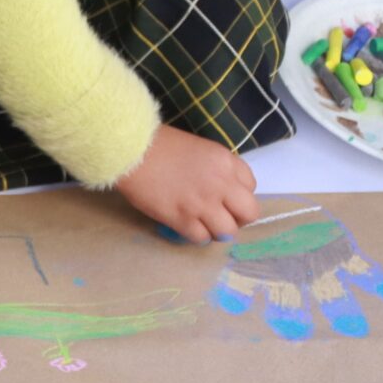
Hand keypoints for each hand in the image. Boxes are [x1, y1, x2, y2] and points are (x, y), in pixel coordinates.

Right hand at [113, 125, 258, 243]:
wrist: (132, 151)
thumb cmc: (162, 144)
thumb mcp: (201, 148)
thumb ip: (218, 169)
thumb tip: (223, 191)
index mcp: (226, 162)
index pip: (251, 186)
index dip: (238, 193)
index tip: (224, 195)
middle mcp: (221, 185)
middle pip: (249, 213)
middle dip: (238, 218)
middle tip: (221, 215)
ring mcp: (203, 204)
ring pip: (228, 232)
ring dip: (217, 230)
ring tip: (203, 224)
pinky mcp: (182, 219)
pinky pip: (201, 238)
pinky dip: (197, 235)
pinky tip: (187, 226)